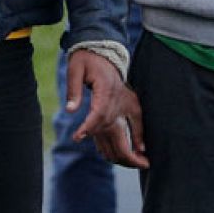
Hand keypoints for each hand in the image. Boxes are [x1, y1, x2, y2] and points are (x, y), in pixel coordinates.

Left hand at [66, 49, 148, 168]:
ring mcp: (126, 101)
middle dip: (118, 149)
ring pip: (126, 129)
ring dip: (127, 147)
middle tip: (115, 162)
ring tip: (131, 164)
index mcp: (105, 89)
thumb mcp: (75, 68)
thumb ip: (73, 90)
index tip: (78, 137)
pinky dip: (140, 134)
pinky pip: (138, 121)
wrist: (103, 49)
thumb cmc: (87, 58)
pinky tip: (142, 149)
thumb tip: (71, 110)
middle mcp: (118, 98)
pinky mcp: (130, 101)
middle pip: (116, 129)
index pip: (99, 113)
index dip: (89, 127)